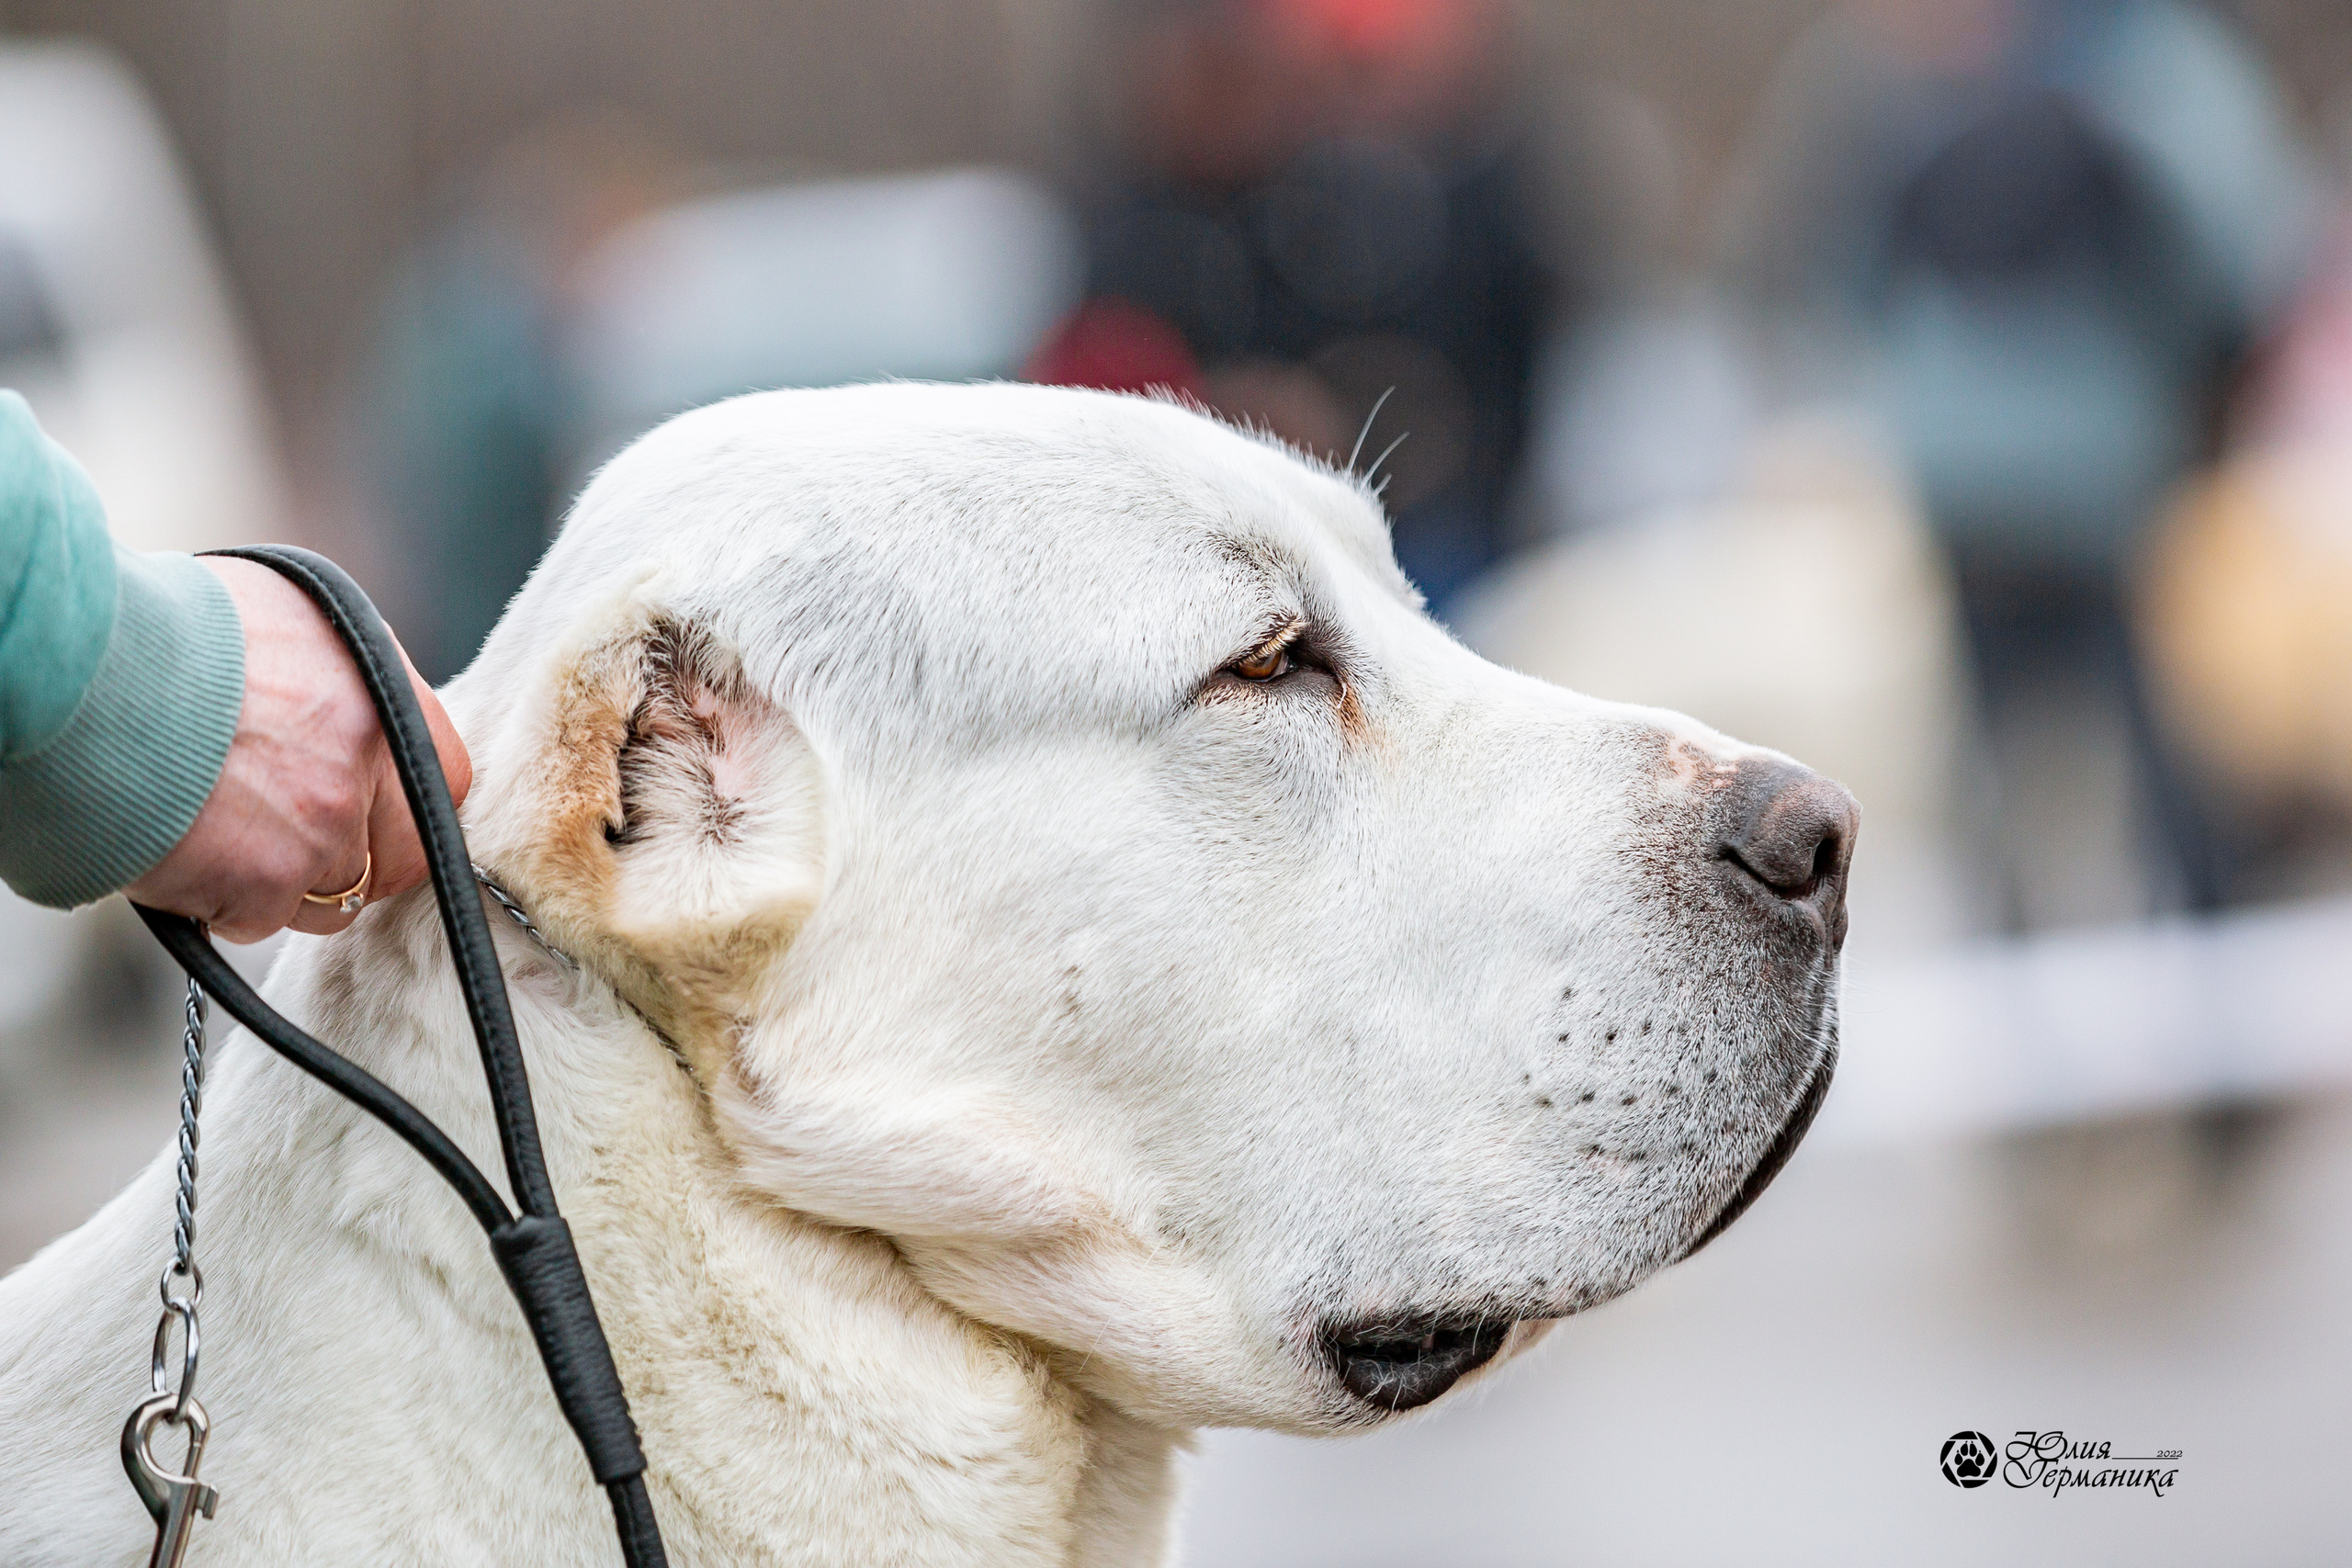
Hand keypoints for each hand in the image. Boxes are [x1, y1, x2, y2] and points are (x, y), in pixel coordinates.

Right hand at [123, 557, 471, 942]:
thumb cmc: (168, 629)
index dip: (403, 810)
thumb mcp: (284, 617)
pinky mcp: (266, 883)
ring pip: (329, 899)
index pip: (443, 782)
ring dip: (281, 885)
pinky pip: (258, 920)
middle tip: (297, 855)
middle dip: (356, 867)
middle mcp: (370, 765)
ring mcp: (324, 829)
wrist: (84, 669)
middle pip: (398, 858)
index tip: (366, 816)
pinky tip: (180, 858)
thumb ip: (337, 676)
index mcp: (383, 698)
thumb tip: (345, 708)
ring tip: (217, 840)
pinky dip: (221, 903)